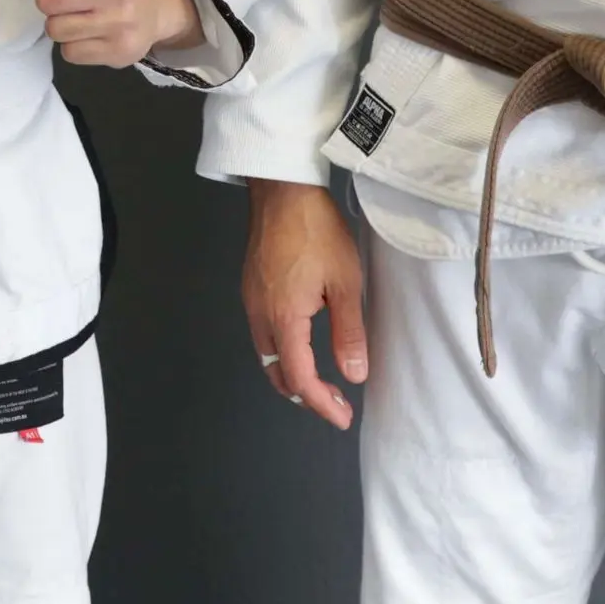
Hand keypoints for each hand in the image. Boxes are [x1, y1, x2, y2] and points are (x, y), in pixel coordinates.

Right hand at [244, 178, 366, 428]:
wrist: (282, 188)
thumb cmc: (316, 230)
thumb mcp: (344, 282)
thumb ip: (348, 333)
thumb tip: (354, 374)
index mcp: (283, 317)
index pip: (298, 378)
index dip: (320, 403)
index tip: (342, 416)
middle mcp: (259, 313)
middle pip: (275, 371)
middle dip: (304, 394)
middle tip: (334, 402)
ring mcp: (250, 297)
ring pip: (265, 353)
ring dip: (291, 372)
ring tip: (320, 378)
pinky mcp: (250, 283)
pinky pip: (262, 331)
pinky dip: (281, 349)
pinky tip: (301, 341)